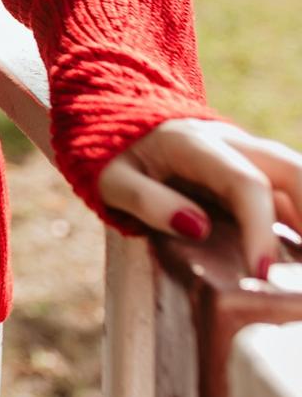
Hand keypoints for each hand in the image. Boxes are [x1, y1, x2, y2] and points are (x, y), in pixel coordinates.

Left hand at [97, 116, 301, 278]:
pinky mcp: (252, 170)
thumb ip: (147, 200)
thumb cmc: (114, 155)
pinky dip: (301, 220)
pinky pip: (288, 192)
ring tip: (301, 272)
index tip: (261, 274)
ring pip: (297, 177)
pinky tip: (299, 257)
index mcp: (195, 143)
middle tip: (301, 275)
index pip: (245, 183)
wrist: (118, 121)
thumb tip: (196, 227)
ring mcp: (246, 154)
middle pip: (293, 170)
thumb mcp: (113, 178)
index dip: (260, 228)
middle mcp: (231, 143)